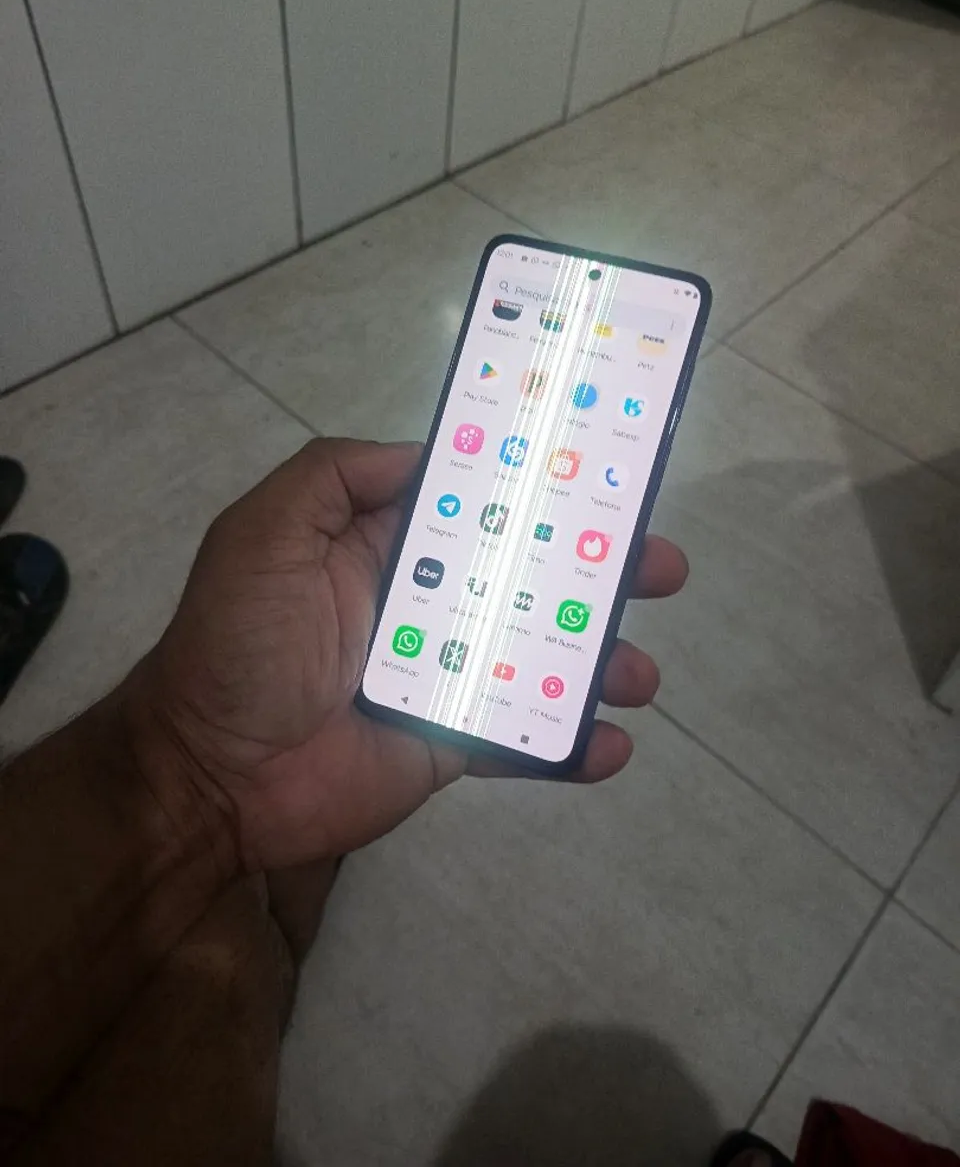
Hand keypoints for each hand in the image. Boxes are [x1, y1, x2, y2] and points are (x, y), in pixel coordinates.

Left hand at [134, 439, 687, 870]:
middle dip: (598, 570)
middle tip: (663, 568)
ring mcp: (444, 674)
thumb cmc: (241, 644)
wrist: (213, 776)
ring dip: (601, 658)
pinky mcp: (449, 742)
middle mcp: (427, 602)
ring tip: (641, 673)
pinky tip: (610, 744)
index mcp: (389, 545)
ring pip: (540, 656)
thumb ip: (335, 475)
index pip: (480, 503)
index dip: (538, 487)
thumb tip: (430, 450)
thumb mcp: (264, 533)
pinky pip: (521, 739)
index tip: (603, 473)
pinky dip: (571, 746)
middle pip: (529, 576)